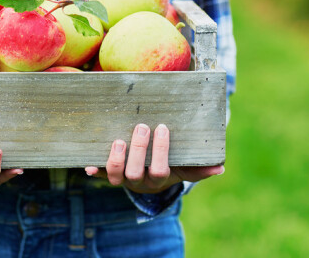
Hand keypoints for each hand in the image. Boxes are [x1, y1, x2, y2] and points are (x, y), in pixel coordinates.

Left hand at [84, 123, 223, 193]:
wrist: (147, 175)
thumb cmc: (168, 164)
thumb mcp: (184, 167)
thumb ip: (200, 168)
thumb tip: (220, 167)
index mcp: (158, 179)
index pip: (161, 170)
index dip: (160, 151)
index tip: (162, 128)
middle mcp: (138, 181)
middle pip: (136, 173)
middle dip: (138, 150)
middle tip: (141, 127)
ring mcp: (121, 177)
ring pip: (115, 176)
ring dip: (115, 160)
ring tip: (118, 140)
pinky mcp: (106, 172)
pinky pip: (98, 172)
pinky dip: (93, 169)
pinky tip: (88, 164)